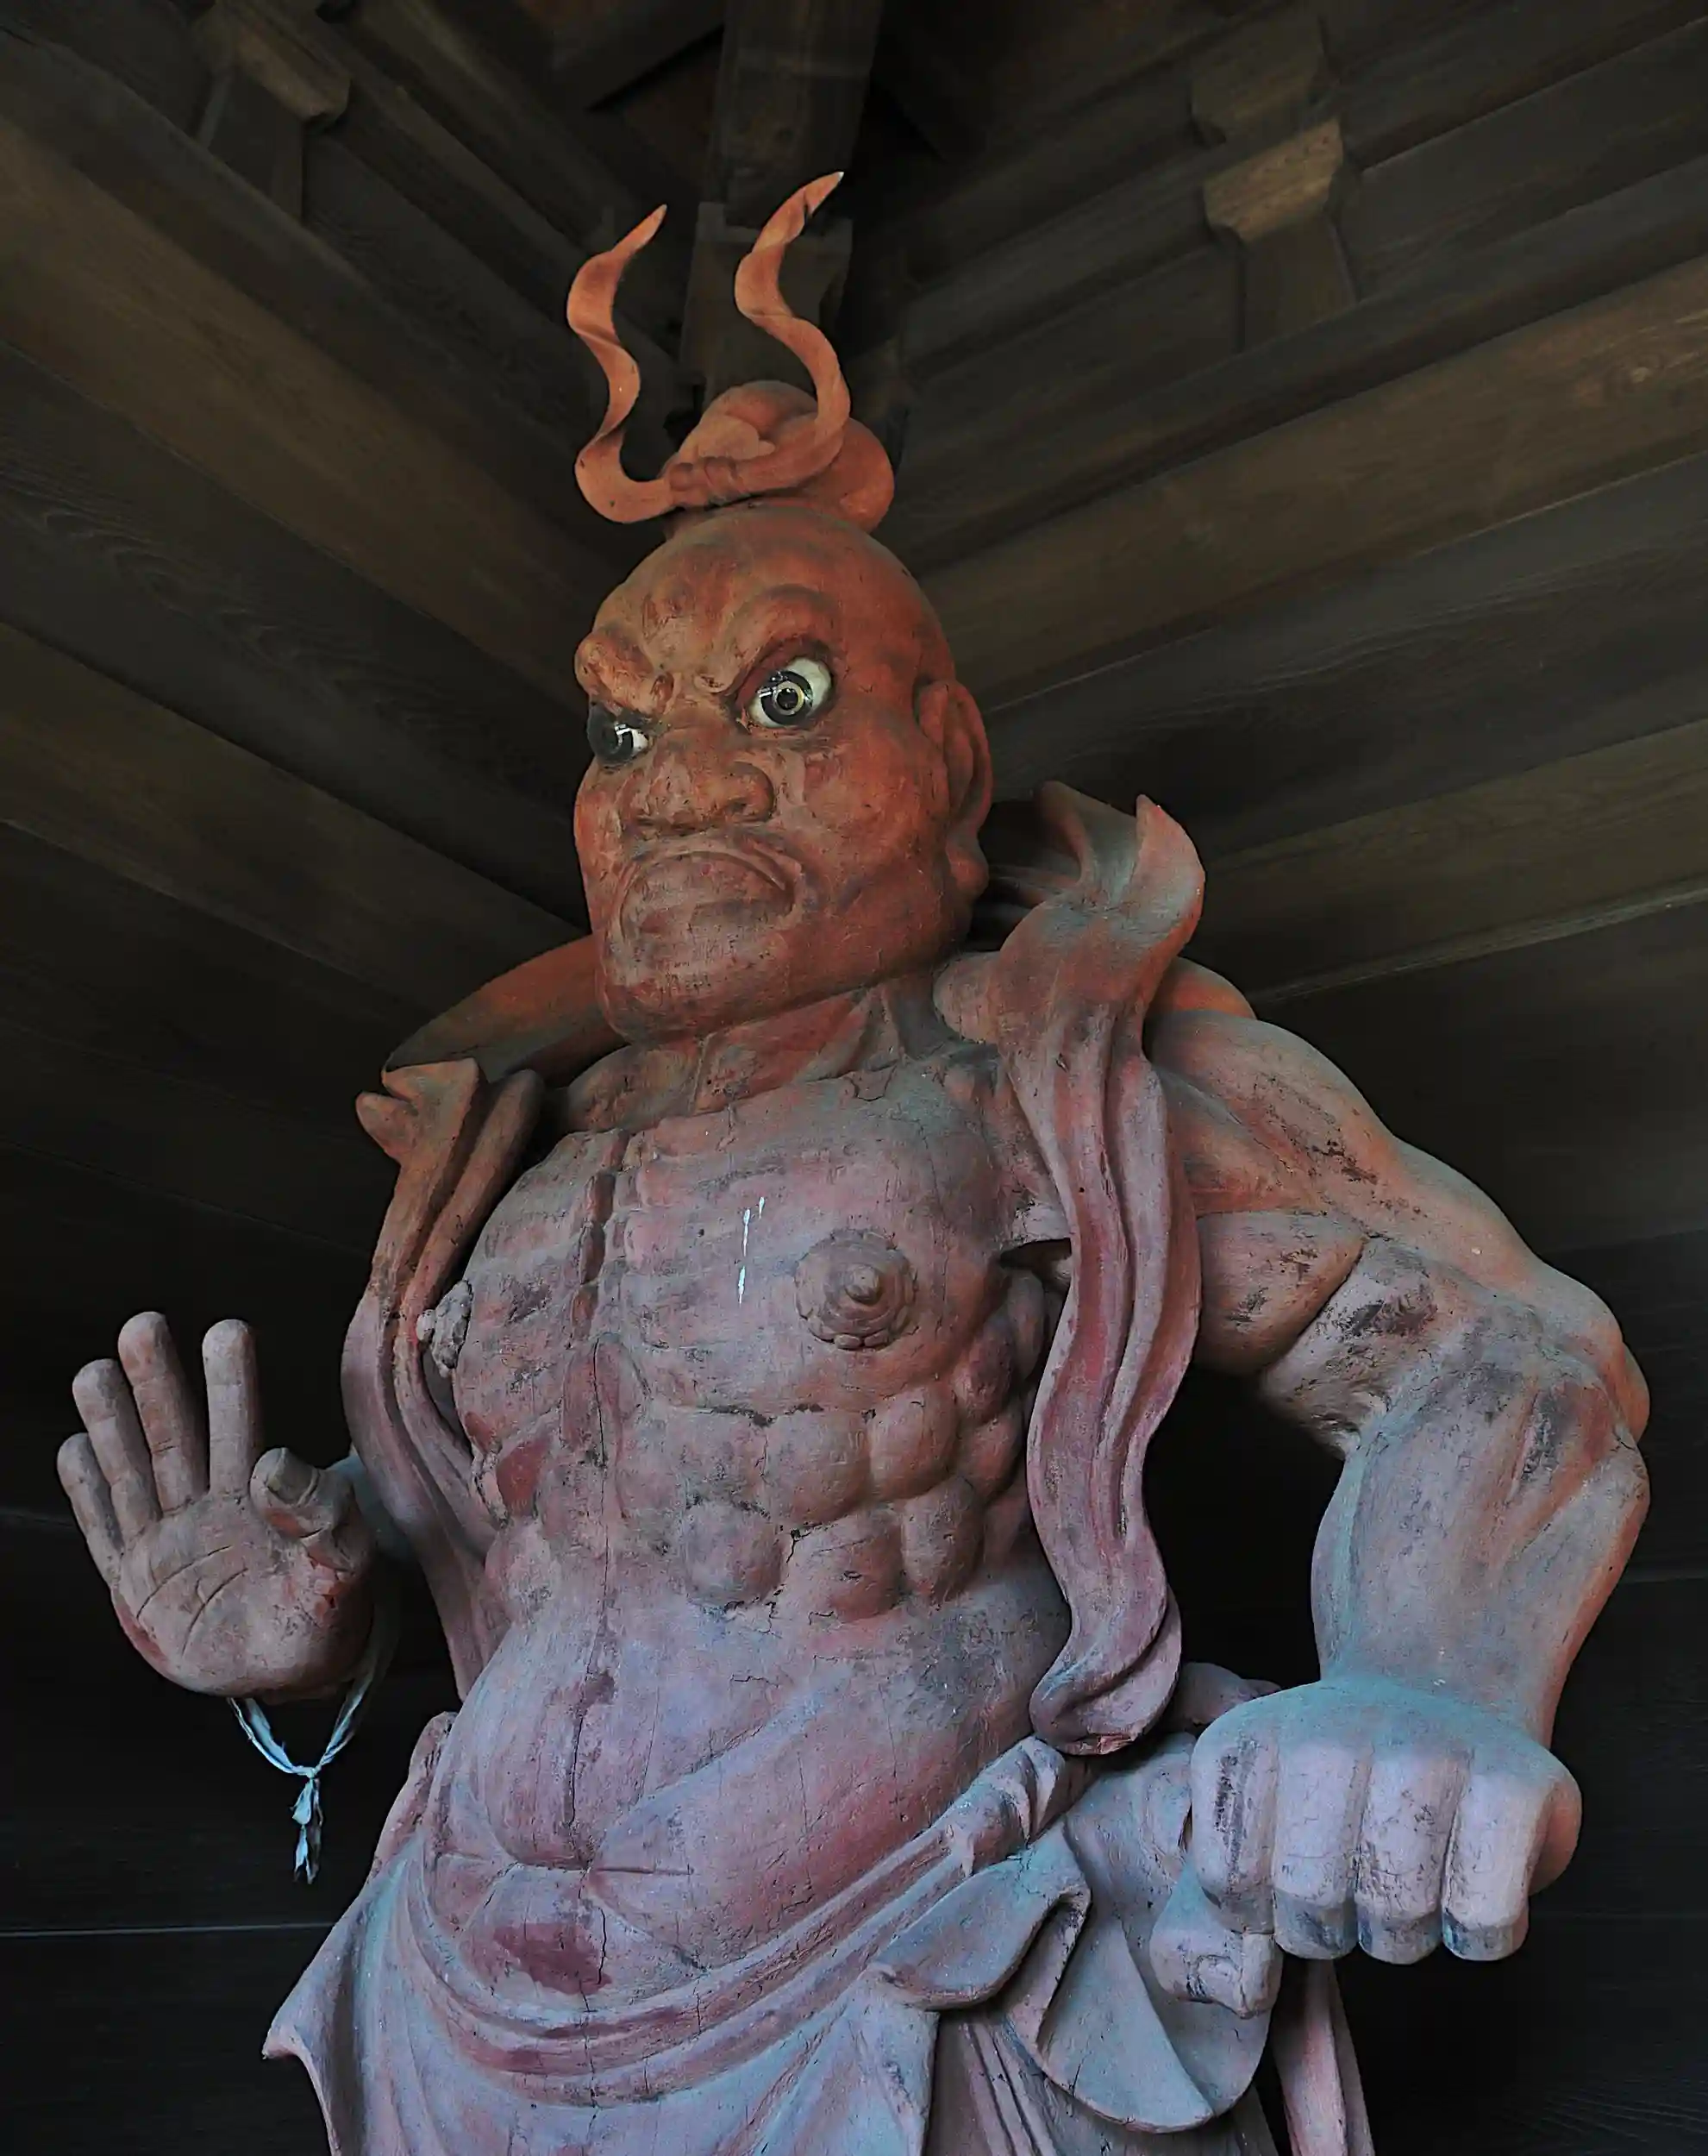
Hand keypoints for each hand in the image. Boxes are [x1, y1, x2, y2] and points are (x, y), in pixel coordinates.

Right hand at [57, 1313, 373, 1697]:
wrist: (289, 1674)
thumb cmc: (325, 1610)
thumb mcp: (343, 1567)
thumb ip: (324, 1514)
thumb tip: (272, 1461)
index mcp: (260, 1496)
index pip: (243, 1428)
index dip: (233, 1383)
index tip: (228, 1331)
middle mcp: (206, 1507)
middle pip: (177, 1436)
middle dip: (159, 1383)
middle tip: (145, 1323)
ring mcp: (166, 1542)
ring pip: (134, 1472)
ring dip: (113, 1424)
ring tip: (96, 1371)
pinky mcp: (135, 1584)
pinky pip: (107, 1533)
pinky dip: (88, 1495)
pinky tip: (74, 1448)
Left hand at [1181, 1676, 1579, 1971]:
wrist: (1446, 1704)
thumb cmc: (1344, 1793)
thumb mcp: (1256, 1823)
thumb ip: (1216, 1909)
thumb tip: (1243, 1986)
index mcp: (1252, 1736)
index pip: (1231, 1889)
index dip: (1265, 1911)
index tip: (1291, 1866)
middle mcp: (1332, 1725)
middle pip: (1313, 1903)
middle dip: (1335, 1923)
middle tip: (1358, 1873)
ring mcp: (1428, 1743)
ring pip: (1397, 1920)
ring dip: (1407, 1929)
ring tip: (1413, 1867)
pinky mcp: (1519, 1780)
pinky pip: (1482, 1925)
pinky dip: (1476, 1929)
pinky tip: (1468, 1869)